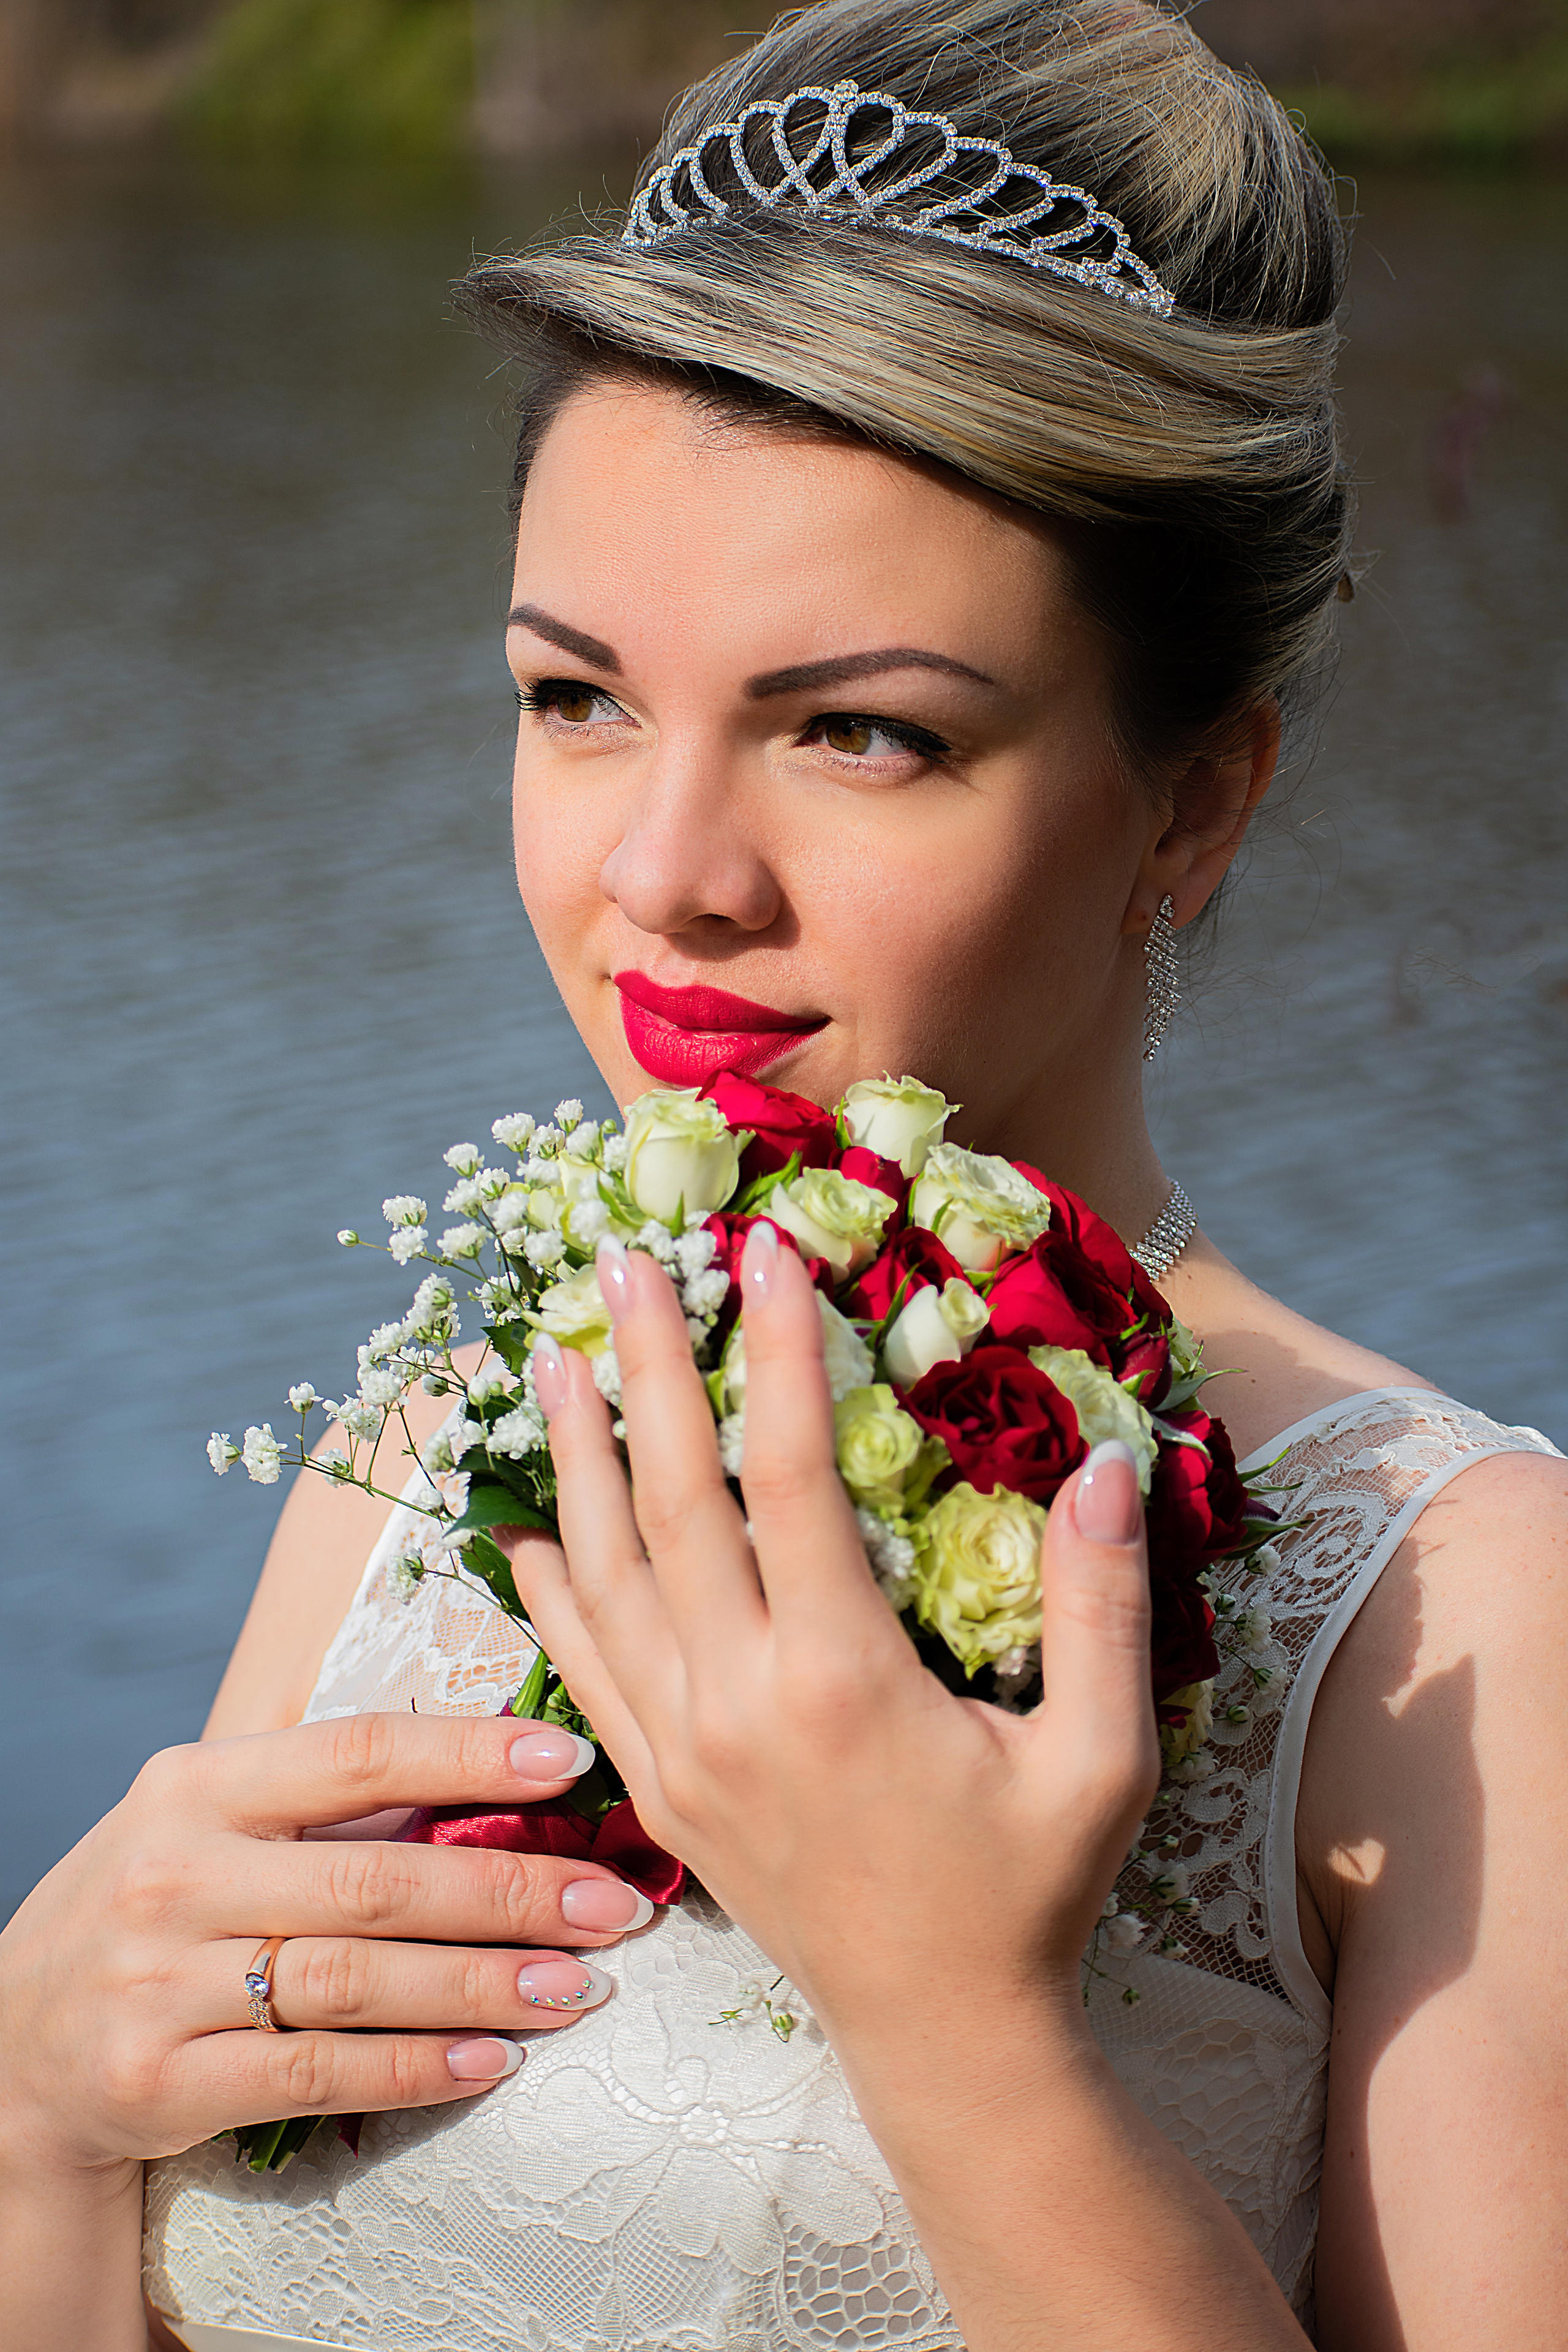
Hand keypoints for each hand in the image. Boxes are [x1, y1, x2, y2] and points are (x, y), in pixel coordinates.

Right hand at [0, 1712, 655, 2180]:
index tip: (571, 1765)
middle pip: (376, 1879)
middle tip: (611, 1904)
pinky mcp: (160, 2081)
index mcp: (197, 1784)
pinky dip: (414, 2067)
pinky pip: (314, 2072)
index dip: (469, 1754)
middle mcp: (175, 1874)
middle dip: (512, 1890)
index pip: (356, 1751)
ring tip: (578, 1986)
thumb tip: (491, 1771)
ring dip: (483, 1985)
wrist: (13, 2048)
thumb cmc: (154, 1908)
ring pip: (357, 1981)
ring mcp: (161, 1982)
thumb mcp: (208, 1821)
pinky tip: (491, 2062)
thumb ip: (322, 1798)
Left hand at [507, 1224, 1159, 2043]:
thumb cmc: (1030, 1891)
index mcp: (840, 1681)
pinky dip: (549, 1591)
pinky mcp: (660, 1791)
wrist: (941, 2036)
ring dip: (575, 1460)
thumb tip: (1107, 1462)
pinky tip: (525, 1531)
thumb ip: (1101, 1606)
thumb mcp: (1100, 1757)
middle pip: (670, 1501)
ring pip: (603, 1575)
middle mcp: (738, 1704)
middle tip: (623, 1261)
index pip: (786, 1475)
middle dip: (645, 1370)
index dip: (775, 1354)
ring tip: (551, 1358)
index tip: (767, 1254)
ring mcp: (682, 1750)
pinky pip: (585, 1667)